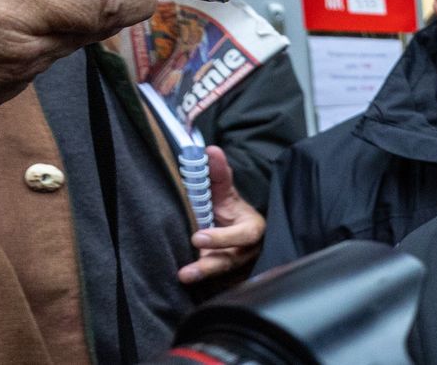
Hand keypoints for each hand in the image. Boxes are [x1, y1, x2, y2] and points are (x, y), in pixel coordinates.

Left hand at [178, 146, 265, 283]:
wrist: (235, 232)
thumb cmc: (230, 211)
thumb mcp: (226, 193)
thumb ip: (218, 174)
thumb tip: (210, 151)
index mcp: (252, 229)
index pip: (244, 236)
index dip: (222, 238)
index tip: (197, 237)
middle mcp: (247, 251)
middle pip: (232, 260)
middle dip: (210, 264)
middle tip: (187, 268)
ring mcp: (237, 268)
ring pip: (223, 274)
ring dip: (203, 275)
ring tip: (183, 276)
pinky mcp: (225, 280)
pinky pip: (215, 284)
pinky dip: (202, 285)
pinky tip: (184, 284)